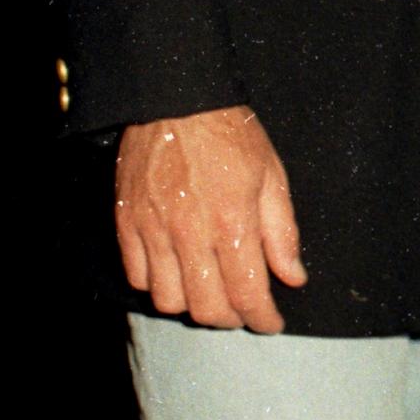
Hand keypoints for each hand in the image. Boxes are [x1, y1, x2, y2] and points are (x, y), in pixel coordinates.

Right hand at [115, 106, 306, 332]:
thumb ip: (282, 232)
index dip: (263, 318)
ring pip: (169, 301)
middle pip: (207, 308)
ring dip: (193, 304)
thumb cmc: (230, 133)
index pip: (248, 294)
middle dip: (231, 318)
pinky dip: (157, 284)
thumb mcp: (272, 174)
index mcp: (232, 220)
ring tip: (210, 290)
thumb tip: (293, 278)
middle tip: (244, 309)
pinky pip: (137, 276)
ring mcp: (153, 229)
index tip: (272, 322)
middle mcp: (190, 232)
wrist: (177, 97)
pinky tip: (175, 270)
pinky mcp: (126, 222)